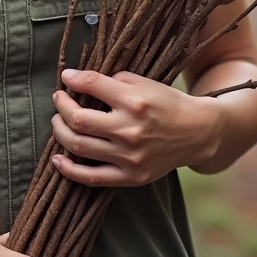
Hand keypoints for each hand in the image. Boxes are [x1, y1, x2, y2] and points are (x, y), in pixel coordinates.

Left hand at [50, 68, 222, 187]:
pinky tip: (58, 159)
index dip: (73, 80)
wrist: (198, 133)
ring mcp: (130, 157)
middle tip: (59, 100)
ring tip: (59, 122)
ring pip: (79, 146)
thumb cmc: (167, 104)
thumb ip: (113, 80)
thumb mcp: (145, 83)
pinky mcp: (131, 177)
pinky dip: (69, 169)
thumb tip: (78, 80)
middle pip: (79, 120)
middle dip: (61, 107)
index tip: (66, 78)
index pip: (93, 86)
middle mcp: (131, 130)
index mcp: (135, 102)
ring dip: (60, 131)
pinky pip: (91, 178)